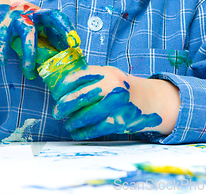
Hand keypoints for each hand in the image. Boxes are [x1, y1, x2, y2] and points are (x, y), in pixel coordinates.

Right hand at [0, 0, 71, 77]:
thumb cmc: (16, 21)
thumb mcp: (32, 28)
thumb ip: (45, 42)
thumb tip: (60, 62)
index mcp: (40, 15)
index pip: (58, 17)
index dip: (68, 28)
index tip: (76, 42)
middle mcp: (31, 13)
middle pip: (50, 18)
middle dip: (62, 29)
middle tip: (69, 47)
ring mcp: (16, 17)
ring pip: (27, 31)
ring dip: (30, 51)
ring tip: (30, 69)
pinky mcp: (0, 23)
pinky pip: (2, 37)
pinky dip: (2, 50)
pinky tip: (2, 61)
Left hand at [52, 65, 177, 139]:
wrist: (149, 99)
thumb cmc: (121, 87)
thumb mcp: (109, 75)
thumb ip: (90, 77)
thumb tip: (62, 87)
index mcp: (106, 73)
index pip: (78, 77)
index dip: (63, 87)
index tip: (56, 95)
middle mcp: (112, 87)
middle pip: (81, 96)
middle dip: (64, 106)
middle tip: (57, 112)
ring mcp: (117, 105)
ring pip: (87, 115)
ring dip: (73, 121)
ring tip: (67, 123)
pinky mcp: (120, 121)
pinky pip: (97, 128)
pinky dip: (83, 132)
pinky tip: (76, 132)